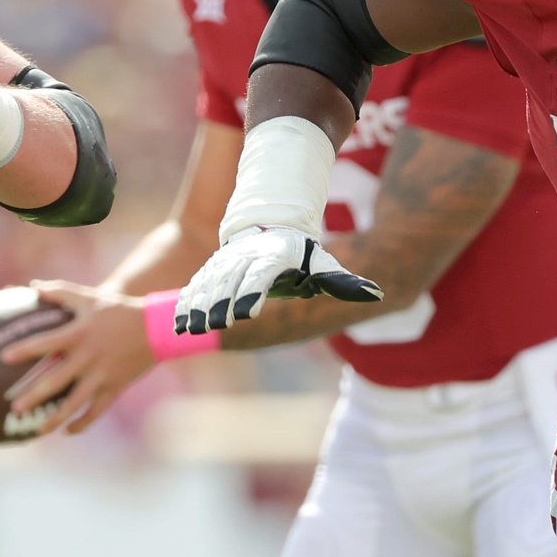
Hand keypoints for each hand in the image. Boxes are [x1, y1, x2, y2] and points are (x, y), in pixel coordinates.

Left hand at [0, 281, 152, 435]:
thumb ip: (61, 291)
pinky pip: (97, 410)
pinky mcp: (116, 387)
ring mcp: (103, 375)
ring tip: (37, 431)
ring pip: (77, 402)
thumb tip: (32, 286)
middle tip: (16, 407)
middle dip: (36, 395)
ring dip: (56, 418)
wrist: (157, 328)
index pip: (47, 342)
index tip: (4, 357)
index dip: (25, 349)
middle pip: (58, 380)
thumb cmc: (119, 310)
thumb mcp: (91, 298)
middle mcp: (89, 357)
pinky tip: (67, 431)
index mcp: (80, 334)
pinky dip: (83, 422)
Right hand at [176, 226, 381, 333]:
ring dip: (198, 306)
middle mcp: (246, 258)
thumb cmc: (302, 254)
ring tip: (192, 329)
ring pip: (209, 284)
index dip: (254, 290)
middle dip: (221, 302)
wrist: (271, 227)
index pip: (262, 273)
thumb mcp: (324, 264)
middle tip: (216, 325)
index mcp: (273, 256)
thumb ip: (345, 283)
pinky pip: (195, 287)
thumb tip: (376, 294)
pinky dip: (186, 305)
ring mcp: (225, 263)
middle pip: (231, 280)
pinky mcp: (211, 271)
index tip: (247, 310)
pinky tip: (179, 327)